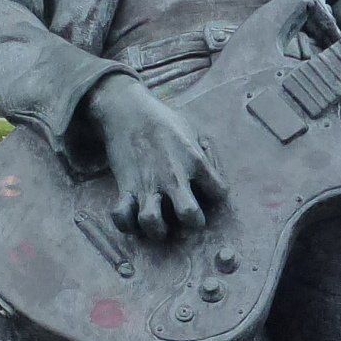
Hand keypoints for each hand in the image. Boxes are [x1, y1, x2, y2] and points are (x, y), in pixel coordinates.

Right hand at [86, 73, 226, 241]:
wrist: (127, 110)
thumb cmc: (164, 121)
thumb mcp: (193, 131)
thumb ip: (206, 155)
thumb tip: (214, 175)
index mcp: (195, 161)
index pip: (219, 192)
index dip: (217, 196)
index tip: (208, 193)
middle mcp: (173, 177)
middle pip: (189, 215)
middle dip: (193, 224)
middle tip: (188, 218)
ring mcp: (147, 184)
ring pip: (151, 222)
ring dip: (157, 230)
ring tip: (159, 224)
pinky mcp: (125, 187)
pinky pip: (121, 216)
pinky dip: (125, 223)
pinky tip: (132, 218)